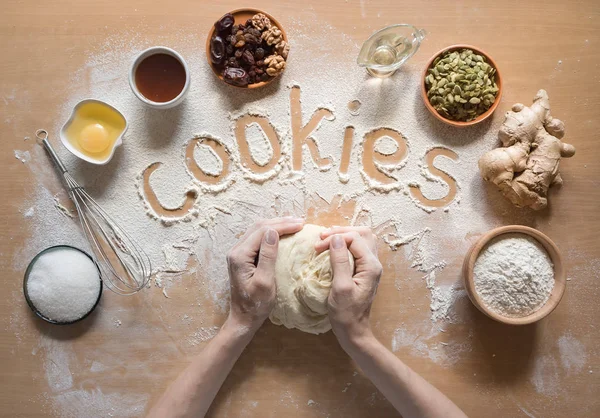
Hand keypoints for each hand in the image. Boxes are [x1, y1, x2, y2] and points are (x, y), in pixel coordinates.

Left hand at [226, 217, 303, 330]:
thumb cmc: (256, 304)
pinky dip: (271, 232)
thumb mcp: (265, 282)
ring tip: (294, 223)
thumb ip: (268, 256)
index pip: (263, 231)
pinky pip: (257, 238)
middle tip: (300, 222)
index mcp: (240, 255)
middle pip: (259, 227)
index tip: (300, 225)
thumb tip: (272, 232)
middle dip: (280, 222)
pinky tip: (282, 233)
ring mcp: (238, 253)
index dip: (282, 225)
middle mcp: (236, 250)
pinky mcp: (242, 257)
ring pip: (257, 230)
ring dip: (276, 225)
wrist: (243, 318)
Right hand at [315, 227, 381, 346]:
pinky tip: (334, 248)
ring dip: (344, 236)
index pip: (355, 238)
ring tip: (327, 239)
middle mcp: (374, 263)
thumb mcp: (340, 287)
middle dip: (341, 232)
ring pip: (362, 240)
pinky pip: (358, 249)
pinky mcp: (364, 271)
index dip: (335, 238)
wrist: (354, 331)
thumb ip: (340, 261)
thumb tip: (335, 238)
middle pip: (362, 234)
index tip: (317, 246)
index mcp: (371, 266)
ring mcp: (371, 267)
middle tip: (322, 238)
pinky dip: (346, 245)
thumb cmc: (346, 313)